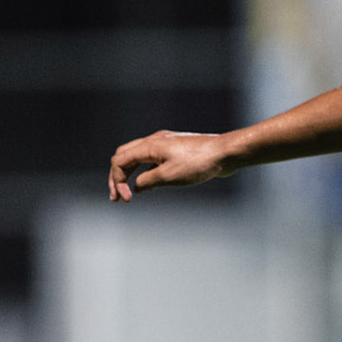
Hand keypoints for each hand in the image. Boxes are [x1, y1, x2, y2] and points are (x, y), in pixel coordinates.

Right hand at [108, 131, 234, 201]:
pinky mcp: (177, 151)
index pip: (120, 161)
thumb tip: (136, 187)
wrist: (225, 153)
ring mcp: (166, 145)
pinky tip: (151, 185)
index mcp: (149, 145)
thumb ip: (147, 181)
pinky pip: (153, 160)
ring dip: (131, 174)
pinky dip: (146, 172)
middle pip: (125, 156)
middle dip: (118, 177)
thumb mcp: (168, 176)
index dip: (117, 181)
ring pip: (139, 157)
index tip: (125, 199)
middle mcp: (154, 141)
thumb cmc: (199, 163)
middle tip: (117, 197)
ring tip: (130, 193)